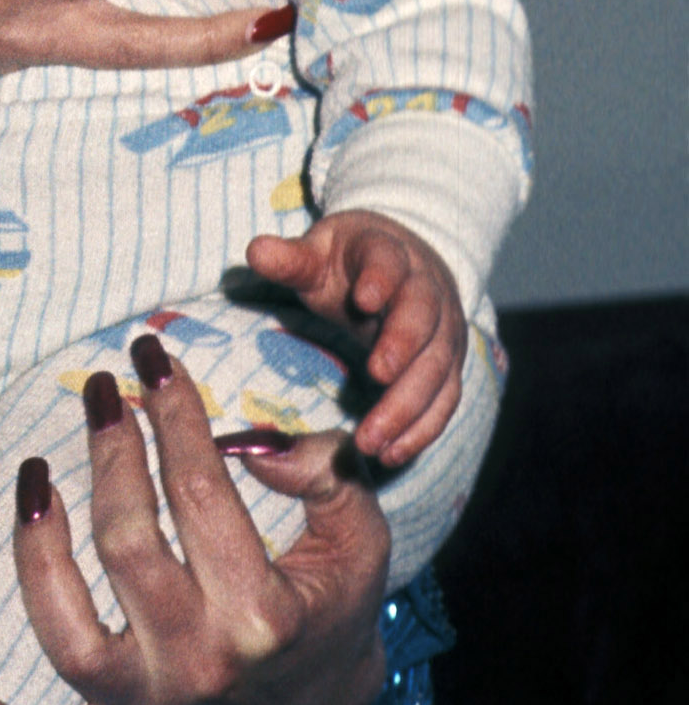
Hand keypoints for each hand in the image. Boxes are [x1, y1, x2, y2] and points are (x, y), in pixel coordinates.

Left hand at [0, 338, 389, 704]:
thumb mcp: (361, 538)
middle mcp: (198, 663)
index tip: (153, 358)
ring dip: (37, 555)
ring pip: (66, 636)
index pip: (200, 494)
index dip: (174, 415)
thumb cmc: (334, 605)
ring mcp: (152, 703)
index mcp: (261, 615)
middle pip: (126, 548)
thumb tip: (258, 443)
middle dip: (110, 456)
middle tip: (103, 389)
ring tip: (33, 476)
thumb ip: (329, 479)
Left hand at [246, 210, 465, 464]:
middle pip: (423, 318)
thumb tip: (256, 251)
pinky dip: (423, 429)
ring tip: (373, 441)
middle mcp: (427, 291)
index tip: (364, 299)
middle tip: (377, 376)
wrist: (404, 267)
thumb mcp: (318, 254)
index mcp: (389, 254)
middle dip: (403, 347)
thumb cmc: (350, 265)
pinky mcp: (448, 367)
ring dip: (408, 406)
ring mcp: (443, 331)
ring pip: (437, 367)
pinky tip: (393, 453)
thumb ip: (291, 260)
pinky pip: (444, 400)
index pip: (390, 262)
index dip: (381, 278)